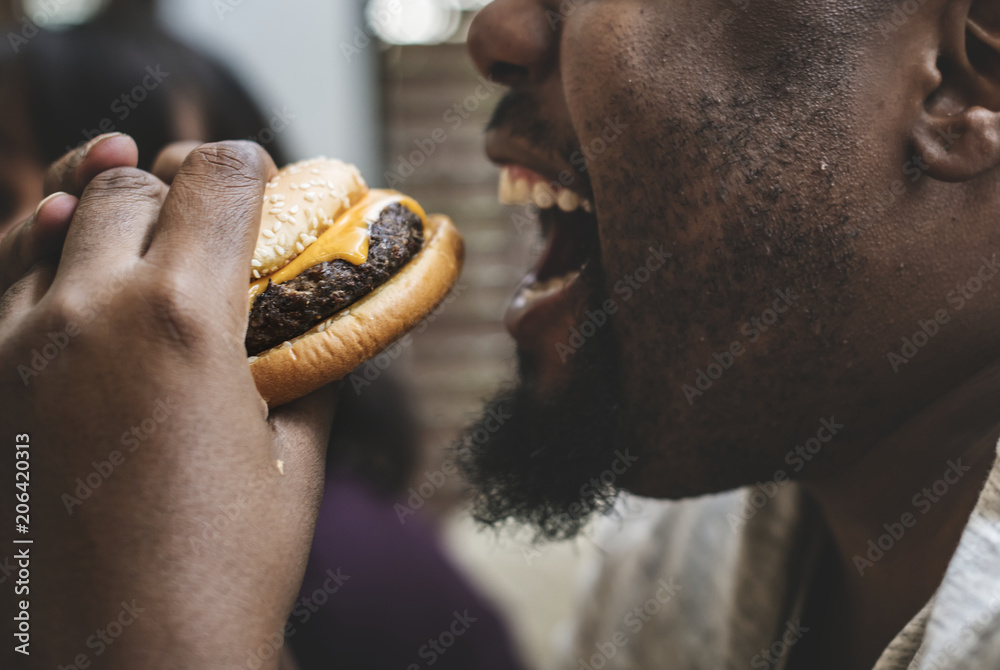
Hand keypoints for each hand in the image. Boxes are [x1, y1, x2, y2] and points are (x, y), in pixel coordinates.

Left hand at [0, 140, 337, 668]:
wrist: (126, 661)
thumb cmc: (228, 569)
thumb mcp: (296, 463)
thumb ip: (313, 374)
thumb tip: (328, 330)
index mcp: (189, 320)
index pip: (218, 180)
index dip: (249, 166)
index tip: (262, 176)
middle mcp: (94, 310)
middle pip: (130, 187)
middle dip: (178, 189)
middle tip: (208, 220)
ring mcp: (22, 344)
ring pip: (55, 217)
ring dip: (104, 212)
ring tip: (134, 228)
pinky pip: (0, 278)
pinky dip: (31, 250)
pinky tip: (54, 249)